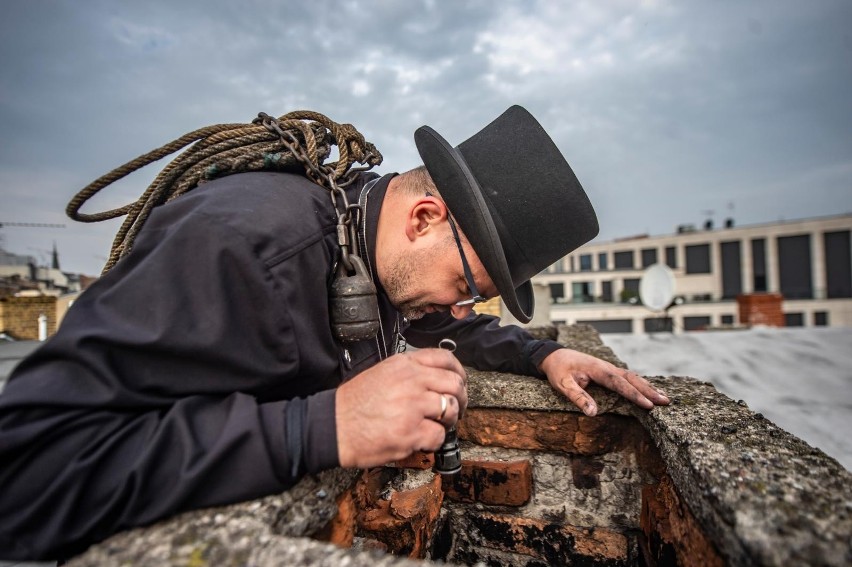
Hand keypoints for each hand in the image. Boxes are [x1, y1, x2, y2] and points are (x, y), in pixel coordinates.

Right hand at [335, 348, 466, 468]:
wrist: (332, 426)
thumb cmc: (353, 404)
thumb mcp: (381, 373)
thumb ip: (409, 372)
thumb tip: (436, 380)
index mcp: (404, 365)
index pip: (445, 359)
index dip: (459, 373)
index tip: (460, 384)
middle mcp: (411, 381)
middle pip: (454, 385)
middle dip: (461, 400)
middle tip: (457, 410)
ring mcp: (412, 406)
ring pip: (451, 409)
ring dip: (449, 421)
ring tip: (437, 426)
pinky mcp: (410, 432)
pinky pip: (439, 435)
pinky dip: (435, 441)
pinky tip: (422, 440)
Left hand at [538, 348, 668, 416]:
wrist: (555, 355)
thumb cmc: (559, 371)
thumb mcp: (563, 384)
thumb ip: (578, 397)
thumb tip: (593, 413)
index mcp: (598, 370)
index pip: (619, 383)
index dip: (634, 394)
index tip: (648, 405)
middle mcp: (607, 367)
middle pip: (632, 378)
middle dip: (649, 390)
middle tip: (665, 402)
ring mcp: (609, 368)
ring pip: (632, 376)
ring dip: (648, 386)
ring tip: (664, 397)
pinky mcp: (609, 371)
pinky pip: (628, 377)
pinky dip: (641, 383)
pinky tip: (650, 390)